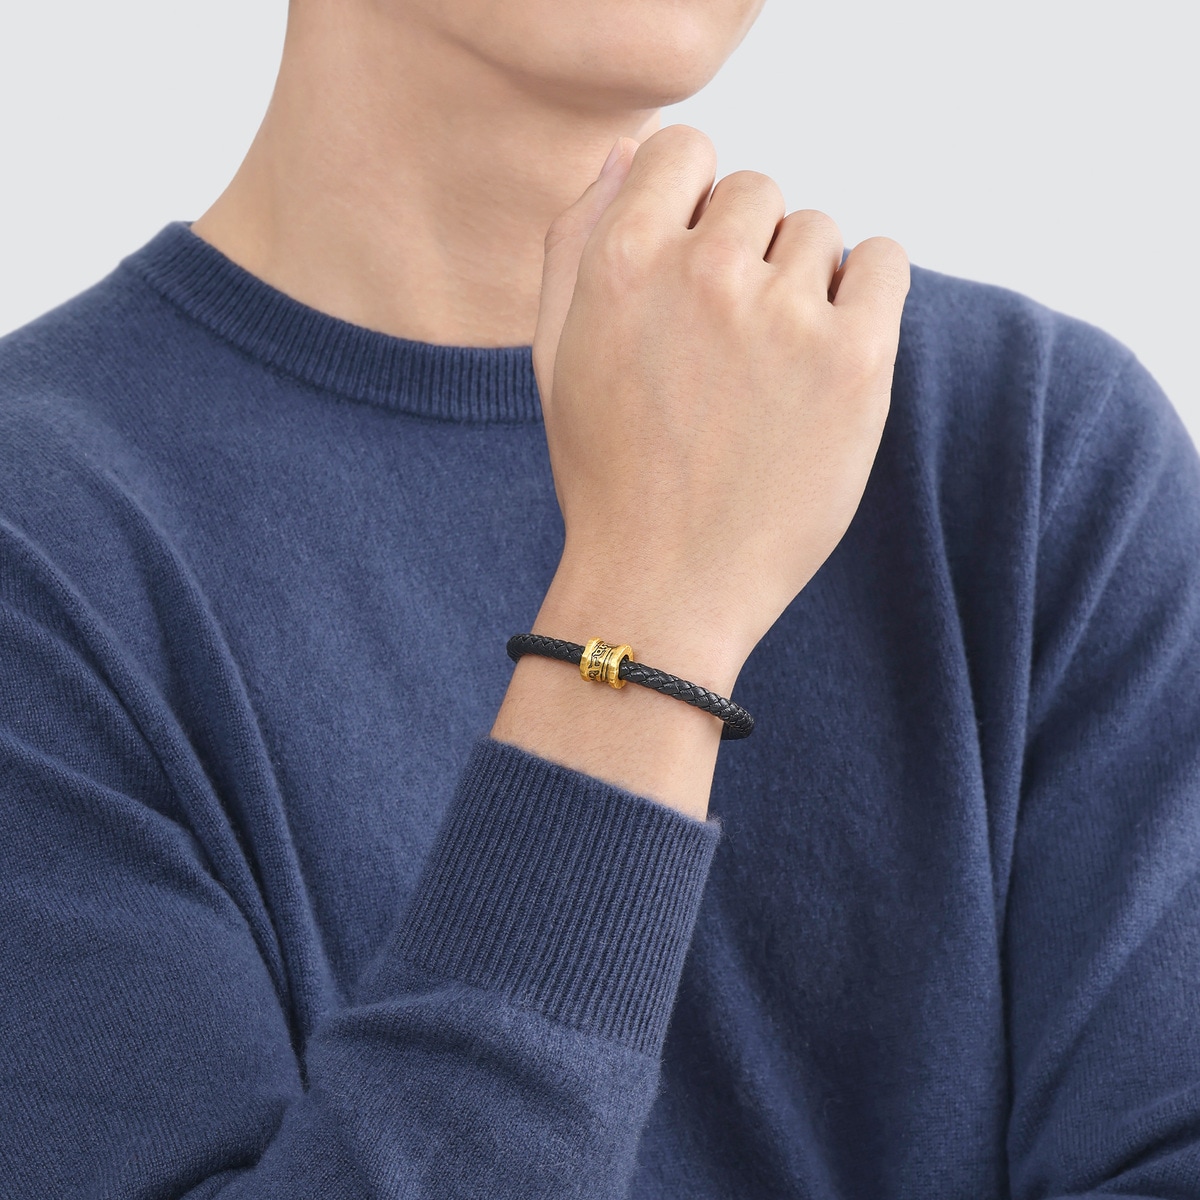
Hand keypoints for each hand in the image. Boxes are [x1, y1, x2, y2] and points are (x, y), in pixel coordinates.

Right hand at [532, 125, 909, 682]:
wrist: (665, 586)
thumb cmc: (608, 475)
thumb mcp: (556, 354)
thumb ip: (576, 241)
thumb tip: (629, 153)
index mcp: (620, 263)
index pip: (684, 150)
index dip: (691, 203)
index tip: (694, 264)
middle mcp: (701, 274)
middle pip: (757, 194)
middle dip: (745, 253)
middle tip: (729, 344)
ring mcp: (783, 316)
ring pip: (819, 233)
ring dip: (802, 284)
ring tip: (772, 369)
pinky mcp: (853, 361)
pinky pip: (885, 262)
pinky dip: (866, 293)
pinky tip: (830, 353)